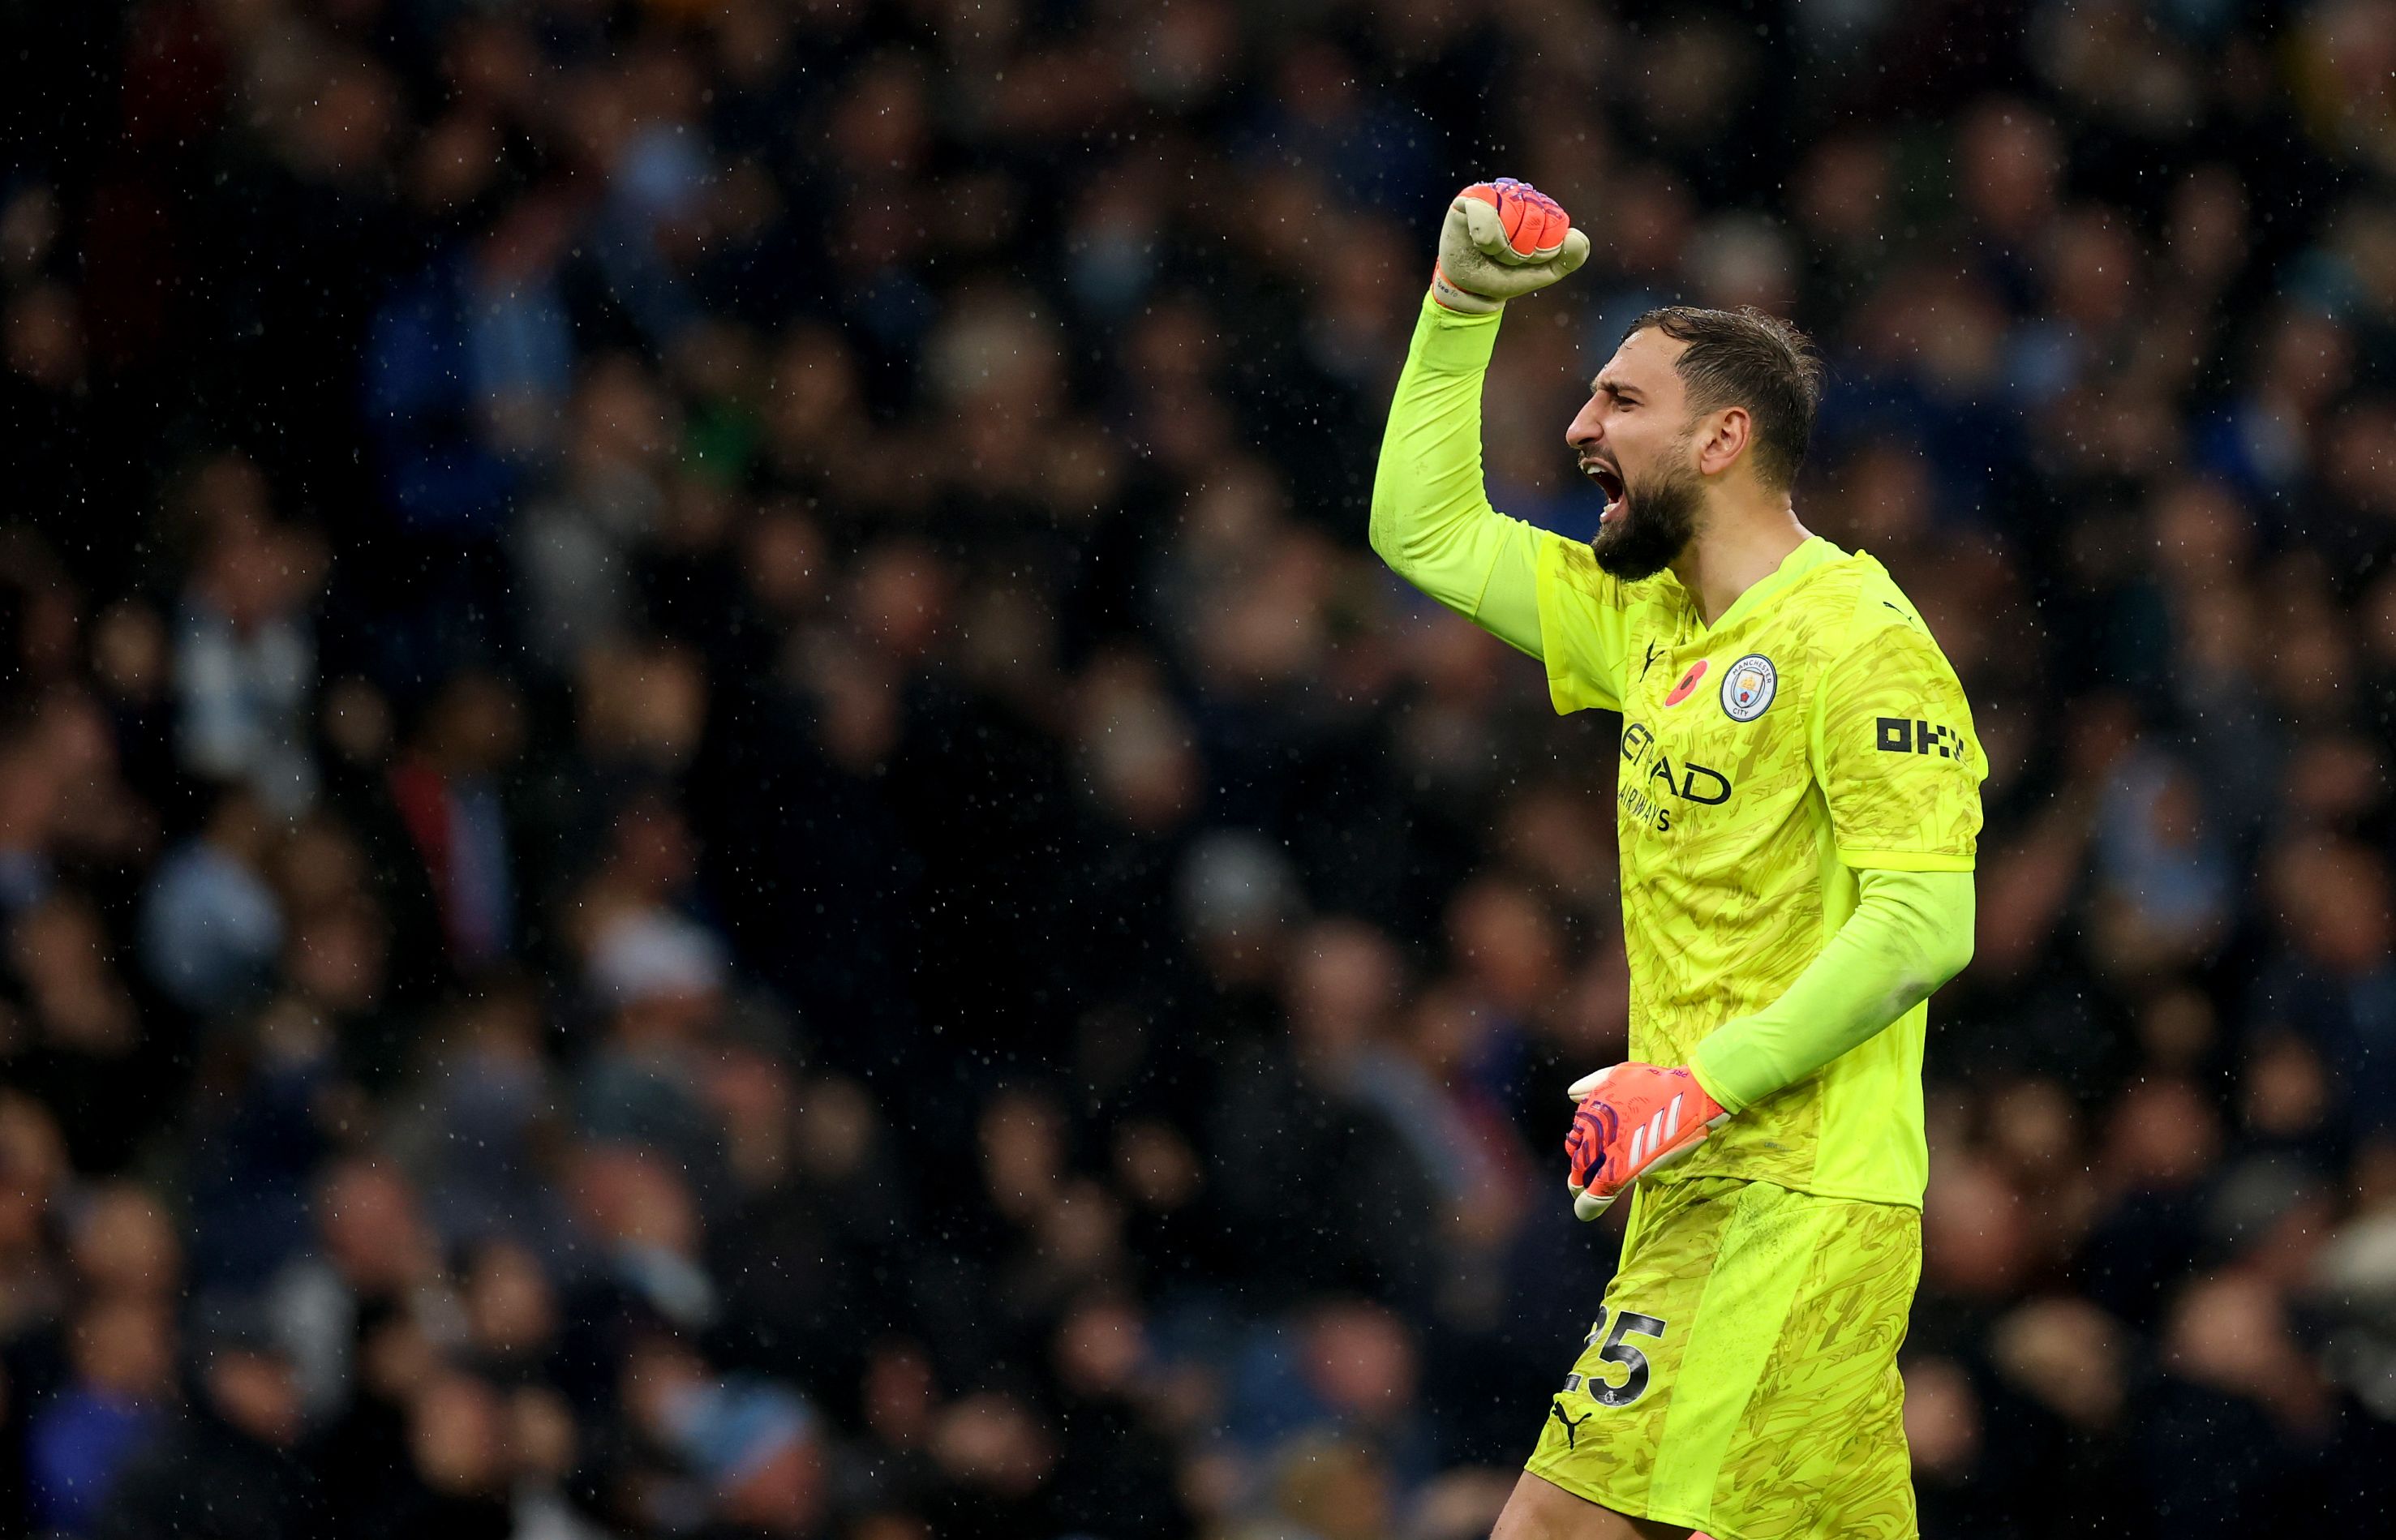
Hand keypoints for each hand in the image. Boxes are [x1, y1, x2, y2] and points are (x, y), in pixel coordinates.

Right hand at [1430, 178, 1591, 313]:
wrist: (1472, 290)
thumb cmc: (1506, 274)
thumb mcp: (1544, 272)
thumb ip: (1569, 257)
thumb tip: (1575, 236)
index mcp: (1539, 208)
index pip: (1556, 222)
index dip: (1544, 249)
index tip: (1528, 259)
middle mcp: (1518, 195)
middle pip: (1536, 219)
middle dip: (1522, 252)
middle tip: (1507, 258)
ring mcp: (1493, 195)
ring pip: (1512, 217)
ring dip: (1504, 248)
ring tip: (1493, 253)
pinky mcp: (1468, 200)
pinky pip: (1485, 214)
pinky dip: (1487, 239)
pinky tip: (1480, 244)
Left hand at [1563, 1063, 1727, 1219]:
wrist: (1689, 1095)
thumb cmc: (1658, 1083)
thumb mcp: (1620, 1074)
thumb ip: (1593, 1084)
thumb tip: (1571, 1094)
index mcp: (1592, 1109)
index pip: (1576, 1135)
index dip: (1580, 1148)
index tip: (1588, 1155)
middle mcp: (1593, 1129)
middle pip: (1577, 1157)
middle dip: (1578, 1170)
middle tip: (1580, 1180)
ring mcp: (1607, 1149)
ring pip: (1582, 1176)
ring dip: (1580, 1187)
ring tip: (1581, 1196)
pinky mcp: (1623, 1169)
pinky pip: (1599, 1192)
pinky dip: (1589, 1205)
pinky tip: (1583, 1212)